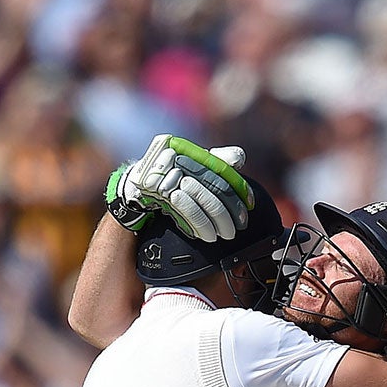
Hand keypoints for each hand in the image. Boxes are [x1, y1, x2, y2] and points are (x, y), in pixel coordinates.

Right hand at [107, 135, 251, 241]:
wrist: (136, 188)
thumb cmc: (170, 177)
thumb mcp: (193, 166)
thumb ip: (216, 161)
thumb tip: (239, 159)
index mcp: (190, 151)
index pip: (221, 168)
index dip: (237, 187)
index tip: (250, 204)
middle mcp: (178, 159)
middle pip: (212, 186)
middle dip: (227, 210)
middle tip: (238, 227)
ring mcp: (167, 175)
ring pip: (199, 200)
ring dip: (214, 221)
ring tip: (224, 235)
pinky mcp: (158, 193)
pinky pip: (184, 211)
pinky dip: (197, 224)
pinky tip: (206, 235)